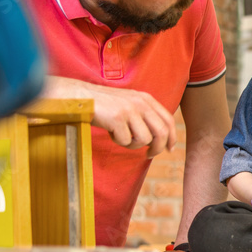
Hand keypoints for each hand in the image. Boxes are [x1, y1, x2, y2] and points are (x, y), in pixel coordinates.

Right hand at [50, 77, 176, 157]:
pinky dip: (118, 141)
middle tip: (149, 155)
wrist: (80, 96)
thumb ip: (144, 115)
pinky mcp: (118, 118)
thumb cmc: (105, 105)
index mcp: (146, 99)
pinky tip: (111, 132)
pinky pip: (126, 141)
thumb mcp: (129, 103)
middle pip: (161, 132)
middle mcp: (141, 103)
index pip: (168, 120)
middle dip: (157, 148)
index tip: (169, 149)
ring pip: (144, 140)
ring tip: (121, 136)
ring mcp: (129, 110)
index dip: (172, 137)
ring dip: (133, 144)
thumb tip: (159, 138)